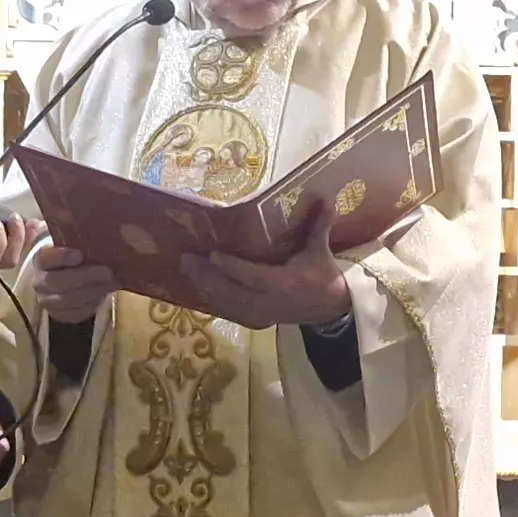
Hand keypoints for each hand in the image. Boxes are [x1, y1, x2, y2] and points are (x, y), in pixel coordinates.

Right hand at [26, 235, 117, 325]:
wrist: (68, 280)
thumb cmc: (75, 260)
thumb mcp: (75, 247)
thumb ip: (82, 244)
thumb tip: (104, 239)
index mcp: (42, 259)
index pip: (46, 258)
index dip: (62, 256)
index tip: (80, 254)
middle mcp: (40, 281)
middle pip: (57, 281)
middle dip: (84, 277)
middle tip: (107, 272)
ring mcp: (47, 301)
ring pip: (67, 300)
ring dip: (92, 291)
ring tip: (111, 283)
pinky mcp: (60, 315)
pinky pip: (76, 312)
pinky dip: (92, 303)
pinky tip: (105, 294)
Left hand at [183, 224, 354, 332]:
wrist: (331, 308)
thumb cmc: (323, 274)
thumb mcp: (320, 250)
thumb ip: (319, 225)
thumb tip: (325, 197)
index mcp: (284, 283)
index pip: (253, 276)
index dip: (231, 267)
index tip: (212, 254)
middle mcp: (268, 301)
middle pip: (231, 291)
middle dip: (207, 276)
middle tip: (186, 258)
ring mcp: (261, 313)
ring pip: (226, 302)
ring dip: (205, 285)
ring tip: (186, 267)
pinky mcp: (256, 319)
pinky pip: (229, 310)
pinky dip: (213, 297)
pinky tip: (198, 283)